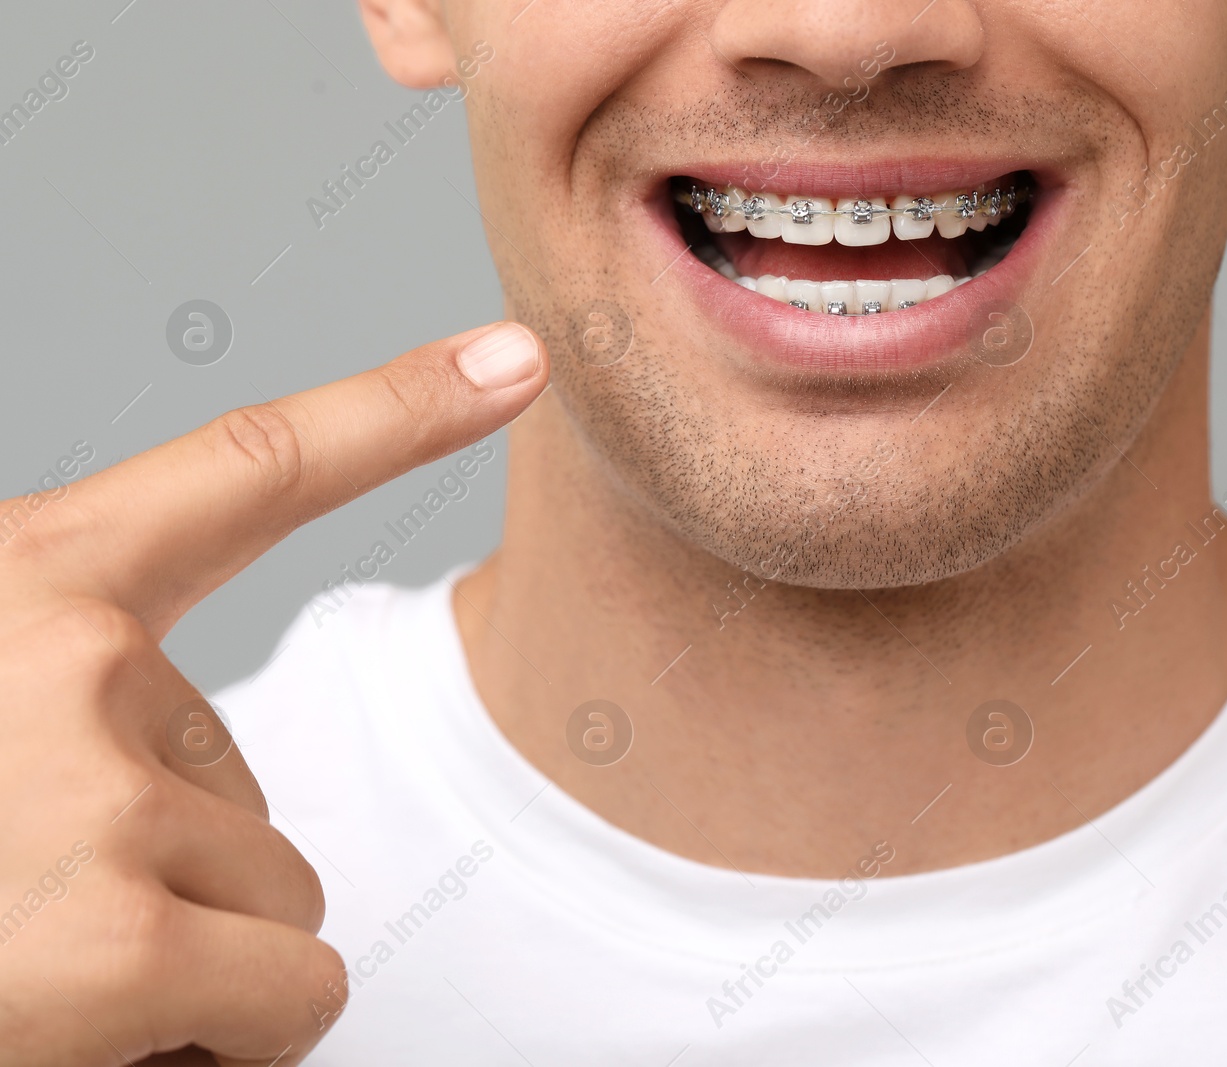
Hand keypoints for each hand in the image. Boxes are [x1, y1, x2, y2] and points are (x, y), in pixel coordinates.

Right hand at [0, 322, 545, 1065]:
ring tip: (26, 969)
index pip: (251, 468)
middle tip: (10, 902)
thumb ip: (60, 689)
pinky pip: (293, 995)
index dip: (400, 405)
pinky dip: (224, 1041)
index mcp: (14, 581)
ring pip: (277, 891)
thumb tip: (197, 776)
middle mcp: (60, 659)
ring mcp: (92, 796)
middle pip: (246, 772)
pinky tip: (85, 1035)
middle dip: (160, 866)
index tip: (517, 360)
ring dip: (183, 957)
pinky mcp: (121, 949)